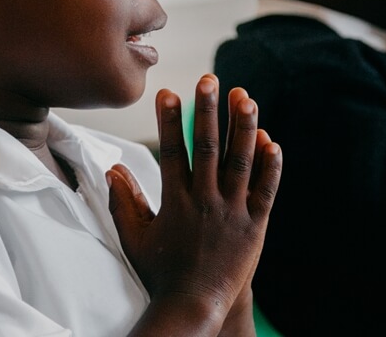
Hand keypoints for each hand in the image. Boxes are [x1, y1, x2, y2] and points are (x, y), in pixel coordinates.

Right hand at [107, 74, 281, 335]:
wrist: (194, 307)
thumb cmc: (161, 273)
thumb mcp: (134, 238)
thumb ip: (124, 201)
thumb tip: (113, 168)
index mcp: (175, 203)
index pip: (171, 152)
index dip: (169, 120)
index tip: (168, 92)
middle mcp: (205, 202)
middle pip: (207, 148)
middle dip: (207, 110)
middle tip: (210, 78)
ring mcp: (233, 213)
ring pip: (241, 163)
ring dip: (243, 127)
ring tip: (245, 97)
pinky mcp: (255, 227)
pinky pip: (266, 192)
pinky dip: (271, 166)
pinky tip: (272, 141)